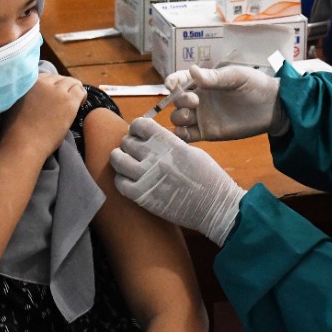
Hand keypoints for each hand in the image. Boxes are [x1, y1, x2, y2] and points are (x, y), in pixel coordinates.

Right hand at [3, 73, 85, 155]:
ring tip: (74, 102)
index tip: (55, 95)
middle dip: (63, 87)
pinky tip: (80, 105)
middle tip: (66, 100)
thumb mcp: (16, 104)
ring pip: (72, 82)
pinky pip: (80, 91)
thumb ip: (26, 95)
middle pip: (59, 78)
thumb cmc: (17, 131)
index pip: (47, 77)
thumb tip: (35, 95)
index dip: (53, 85)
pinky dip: (82, 96)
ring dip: (74, 90)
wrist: (24, 143)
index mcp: (29, 82)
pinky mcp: (68, 101)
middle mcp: (43, 83)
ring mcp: (57, 91)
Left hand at [110, 118, 245, 245]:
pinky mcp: (141, 196)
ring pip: (117, 159)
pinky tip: (129, 179)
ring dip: (120, 158)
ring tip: (127, 162)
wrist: (214, 206)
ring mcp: (145, 176)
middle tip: (135, 151)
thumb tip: (151, 141)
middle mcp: (154, 156)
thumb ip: (169, 144)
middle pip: (127, 141)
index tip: (139, 134)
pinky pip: (119, 182)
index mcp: (168, 143)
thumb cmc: (208, 178)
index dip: (136, 128)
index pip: (139, 124)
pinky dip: (121, 179)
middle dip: (129, 144)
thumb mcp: (191, 151)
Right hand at [165, 64, 282, 141]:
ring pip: (178, 118)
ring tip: (191, 116)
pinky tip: (187, 131)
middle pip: (176, 101)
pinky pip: (187, 136)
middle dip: (179, 100)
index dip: (172, 82)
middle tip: (196, 101)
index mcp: (204, 83)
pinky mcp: (207, 133)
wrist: (273, 108)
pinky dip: (180, 134)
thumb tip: (192, 71)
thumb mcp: (236, 77)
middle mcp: (199, 100)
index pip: (180, 81)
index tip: (172, 85)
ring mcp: (202, 117)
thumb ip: (215, 77)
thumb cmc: (255, 86)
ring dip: (178, 117)